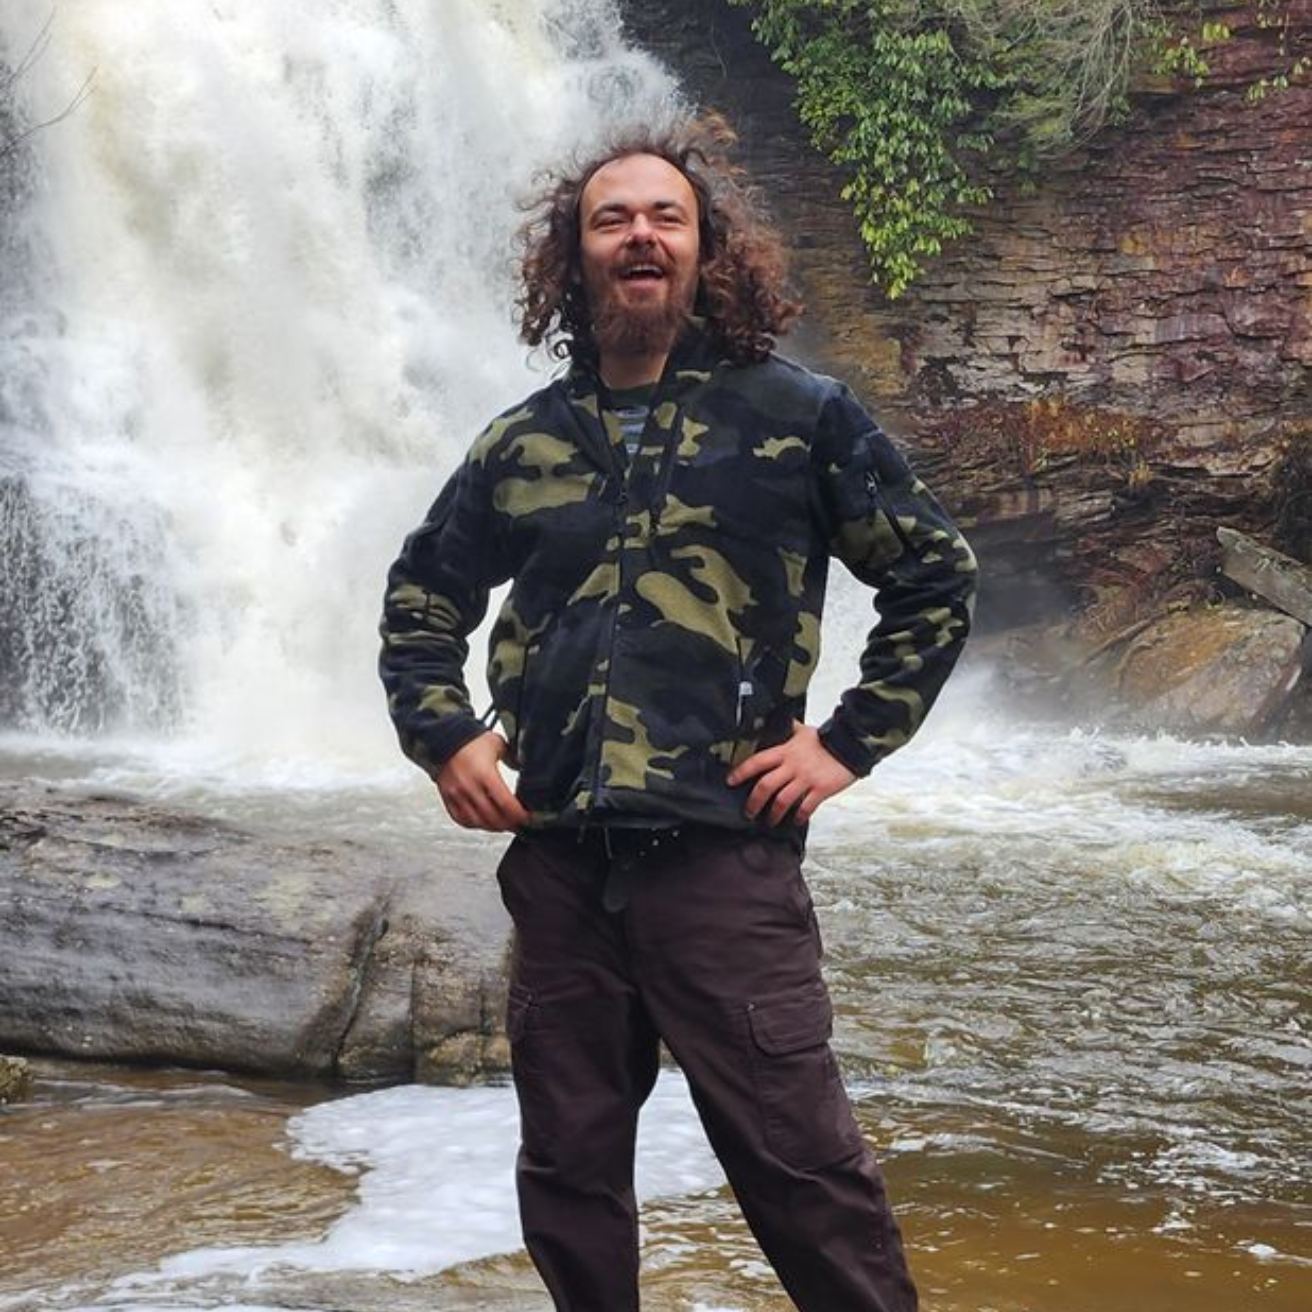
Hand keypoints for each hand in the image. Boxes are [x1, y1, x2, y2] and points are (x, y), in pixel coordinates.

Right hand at [435, 732, 530, 831]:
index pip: (505, 803)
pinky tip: (482, 823)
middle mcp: (469, 787)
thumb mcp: (498, 745)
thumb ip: (513, 758)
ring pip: (477, 822)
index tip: (526, 817)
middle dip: (508, 824)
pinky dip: (473, 824)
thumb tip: (523, 768)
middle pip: (492, 817)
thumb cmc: (470, 740)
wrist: (445, 737)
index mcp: (485, 774)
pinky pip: (460, 818)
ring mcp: (457, 794)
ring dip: (492, 827)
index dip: (518, 814)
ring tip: (502, 826)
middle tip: (517, 824)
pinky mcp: (447, 797)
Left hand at [726, 721, 856, 825]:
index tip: (730, 781)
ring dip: (773, 814)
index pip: (757, 762)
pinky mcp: (821, 789)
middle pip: (766, 786)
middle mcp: (793, 766)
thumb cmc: (826, 739)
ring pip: (783, 800)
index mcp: (785, 751)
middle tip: (748, 812)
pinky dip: (799, 816)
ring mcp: (807, 779)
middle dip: (754, 802)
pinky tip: (795, 820)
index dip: (741, 772)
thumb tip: (776, 720)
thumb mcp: (803, 731)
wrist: (851, 745)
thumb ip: (787, 729)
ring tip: (769, 821)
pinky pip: (806, 807)